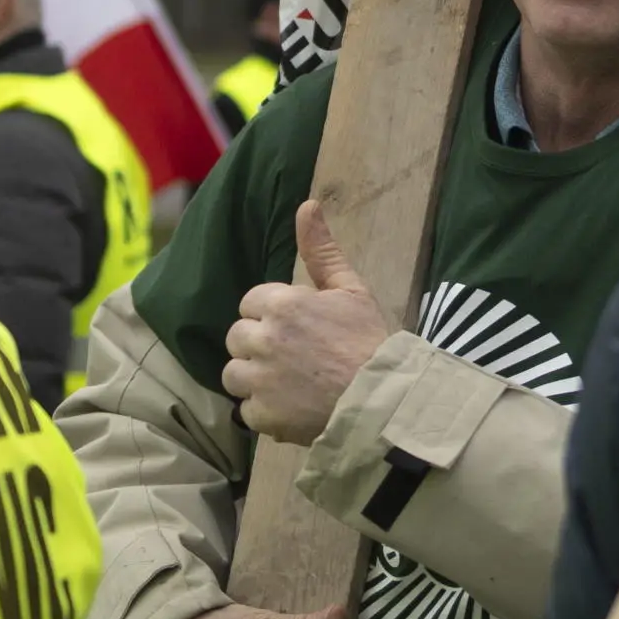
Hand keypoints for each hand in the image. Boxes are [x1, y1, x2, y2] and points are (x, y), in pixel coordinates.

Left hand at [223, 202, 394, 443]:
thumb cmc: (370, 341)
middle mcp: (263, 339)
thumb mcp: (351, 289)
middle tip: (293, 358)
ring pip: (233, 374)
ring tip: (286, 384)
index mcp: (282, 304)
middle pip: (236, 337)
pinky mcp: (262, 415)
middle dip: (258, 345)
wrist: (384, 399)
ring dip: (254, 379)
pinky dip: (265, 411)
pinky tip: (291, 408)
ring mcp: (260, 379)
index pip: (250, 303)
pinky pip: (246, 410)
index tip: (297, 329)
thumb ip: (322, 250)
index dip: (272, 316)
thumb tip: (307, 204)